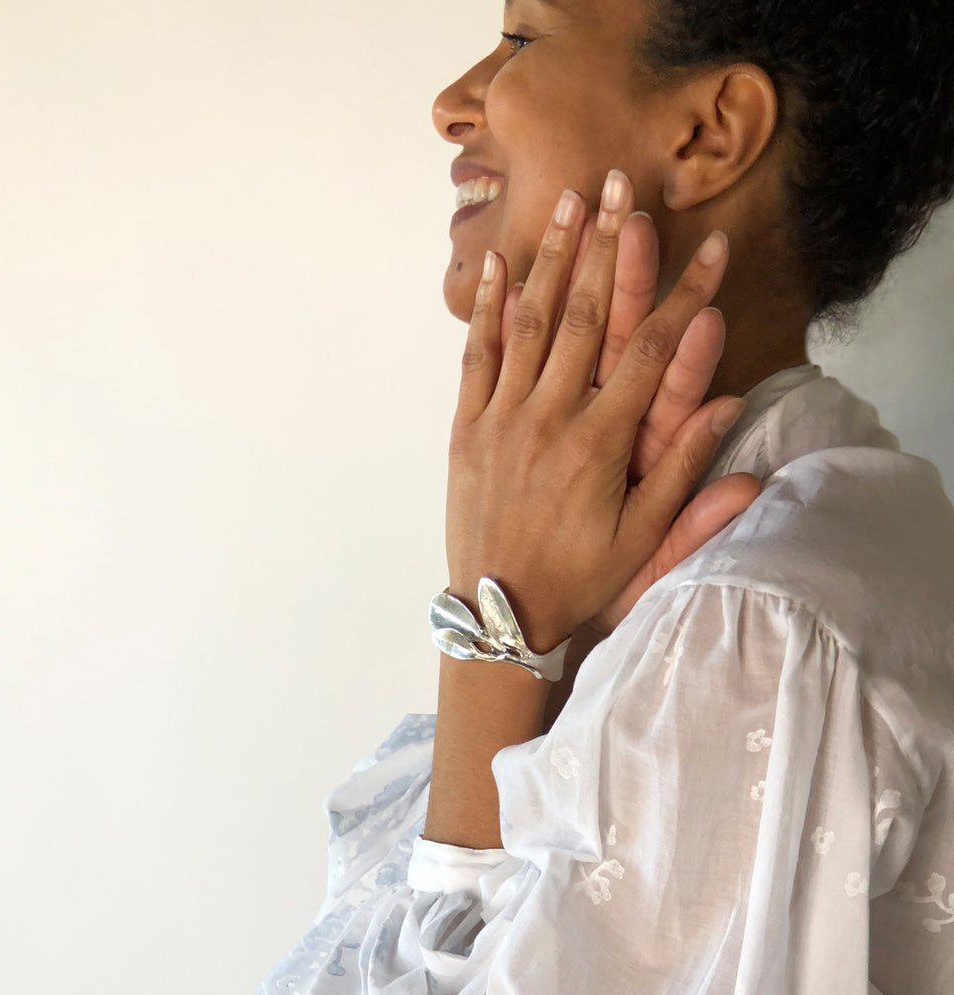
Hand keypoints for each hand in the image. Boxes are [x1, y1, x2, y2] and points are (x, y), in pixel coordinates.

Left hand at [446, 170, 756, 652]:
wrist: (498, 609)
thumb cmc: (577, 579)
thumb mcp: (642, 540)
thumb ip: (684, 473)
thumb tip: (727, 405)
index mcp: (601, 441)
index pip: (654, 351)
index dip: (688, 295)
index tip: (713, 248)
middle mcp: (551, 415)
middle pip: (585, 314)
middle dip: (609, 246)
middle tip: (622, 183)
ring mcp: (503, 416)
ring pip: (530, 321)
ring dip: (551, 257)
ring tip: (568, 200)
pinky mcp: (468, 425)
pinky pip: (477, 355)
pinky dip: (487, 307)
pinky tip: (499, 262)